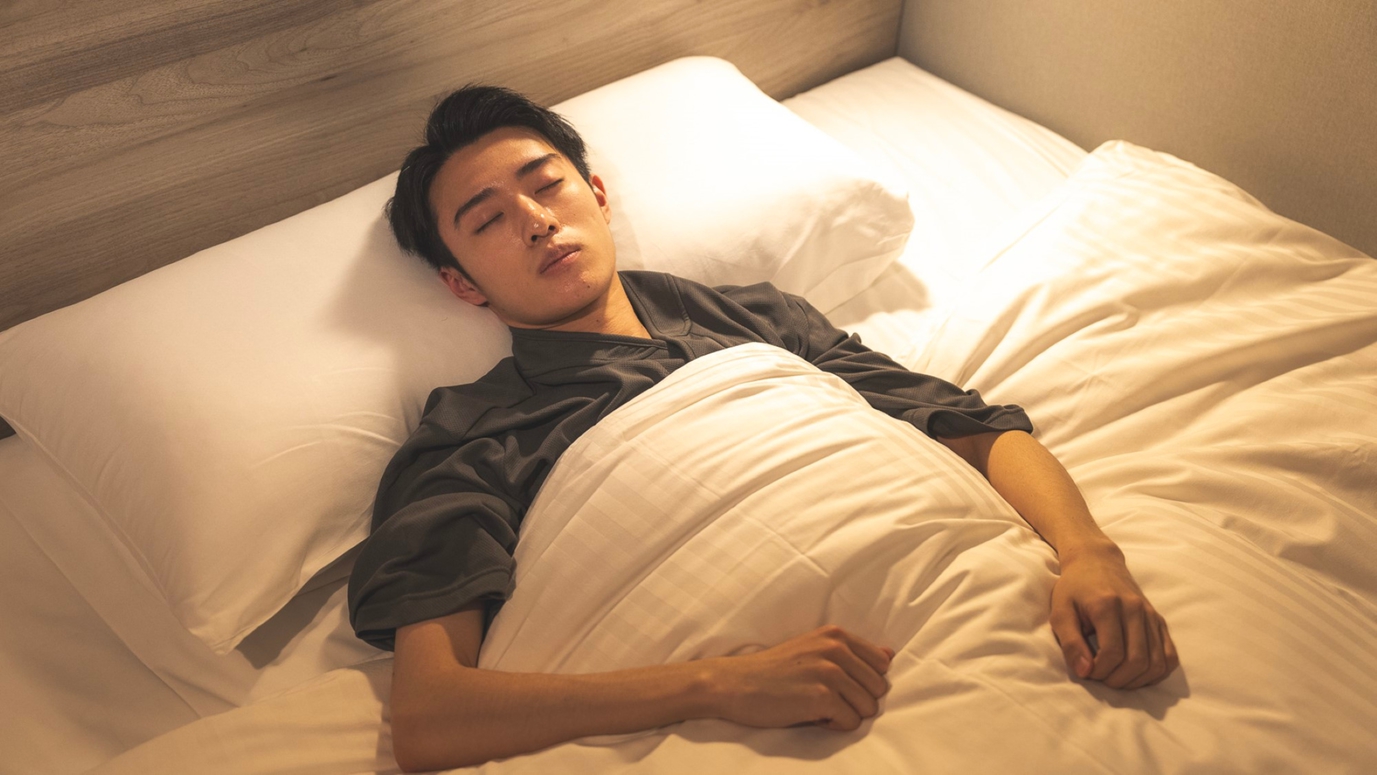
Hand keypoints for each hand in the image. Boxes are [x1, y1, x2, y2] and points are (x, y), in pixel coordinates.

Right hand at [701, 625, 893, 731]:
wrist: (735, 683)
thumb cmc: (774, 670)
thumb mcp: (814, 649)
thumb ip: (853, 651)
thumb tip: (890, 654)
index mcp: (836, 634)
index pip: (881, 664)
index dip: (864, 682)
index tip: (840, 685)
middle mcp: (835, 649)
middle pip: (878, 688)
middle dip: (857, 700)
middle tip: (826, 699)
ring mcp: (828, 672)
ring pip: (868, 707)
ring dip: (846, 714)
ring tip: (819, 706)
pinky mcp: (821, 697)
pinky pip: (850, 722)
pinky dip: (834, 725)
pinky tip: (812, 715)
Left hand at [1050, 546, 1178, 688]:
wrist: (1097, 562)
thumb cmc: (1074, 589)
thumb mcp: (1060, 612)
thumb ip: (1070, 643)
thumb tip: (1084, 672)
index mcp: (1108, 606)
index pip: (1112, 653)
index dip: (1099, 671)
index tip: (1086, 672)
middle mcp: (1135, 609)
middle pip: (1137, 661)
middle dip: (1117, 679)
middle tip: (1100, 677)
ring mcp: (1150, 615)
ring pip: (1156, 663)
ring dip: (1136, 681)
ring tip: (1116, 677)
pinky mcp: (1159, 621)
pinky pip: (1169, 657)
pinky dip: (1156, 673)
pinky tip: (1136, 674)